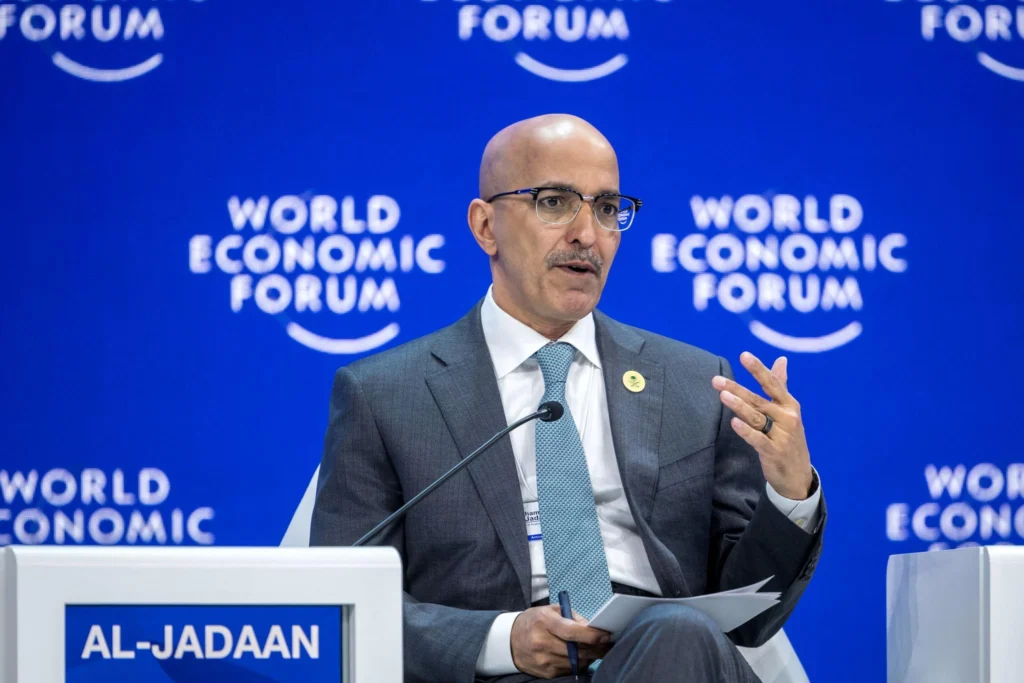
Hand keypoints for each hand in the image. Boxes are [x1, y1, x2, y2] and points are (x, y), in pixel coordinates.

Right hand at [510, 604, 610, 678]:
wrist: (511, 641)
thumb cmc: (534, 621)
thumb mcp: (550, 610)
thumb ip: (572, 617)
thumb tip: (592, 628)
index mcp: (544, 622)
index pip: (571, 631)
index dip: (591, 635)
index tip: (606, 635)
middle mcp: (542, 643)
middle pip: (576, 650)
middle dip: (596, 648)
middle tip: (608, 644)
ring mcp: (544, 660)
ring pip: (576, 662)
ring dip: (590, 656)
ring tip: (596, 649)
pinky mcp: (546, 672)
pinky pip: (570, 670)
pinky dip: (579, 663)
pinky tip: (582, 656)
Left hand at [712, 352, 813, 499]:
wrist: (798, 474)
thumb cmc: (788, 437)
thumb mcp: (788, 411)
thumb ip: (781, 386)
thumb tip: (782, 359)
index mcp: (789, 405)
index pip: (772, 383)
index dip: (758, 369)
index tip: (744, 355)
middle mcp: (787, 417)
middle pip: (758, 400)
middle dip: (736, 389)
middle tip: (716, 380)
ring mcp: (782, 435)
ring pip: (756, 417)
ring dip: (739, 406)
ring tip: (722, 395)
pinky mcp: (774, 451)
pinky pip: (757, 439)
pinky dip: (746, 431)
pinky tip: (734, 423)